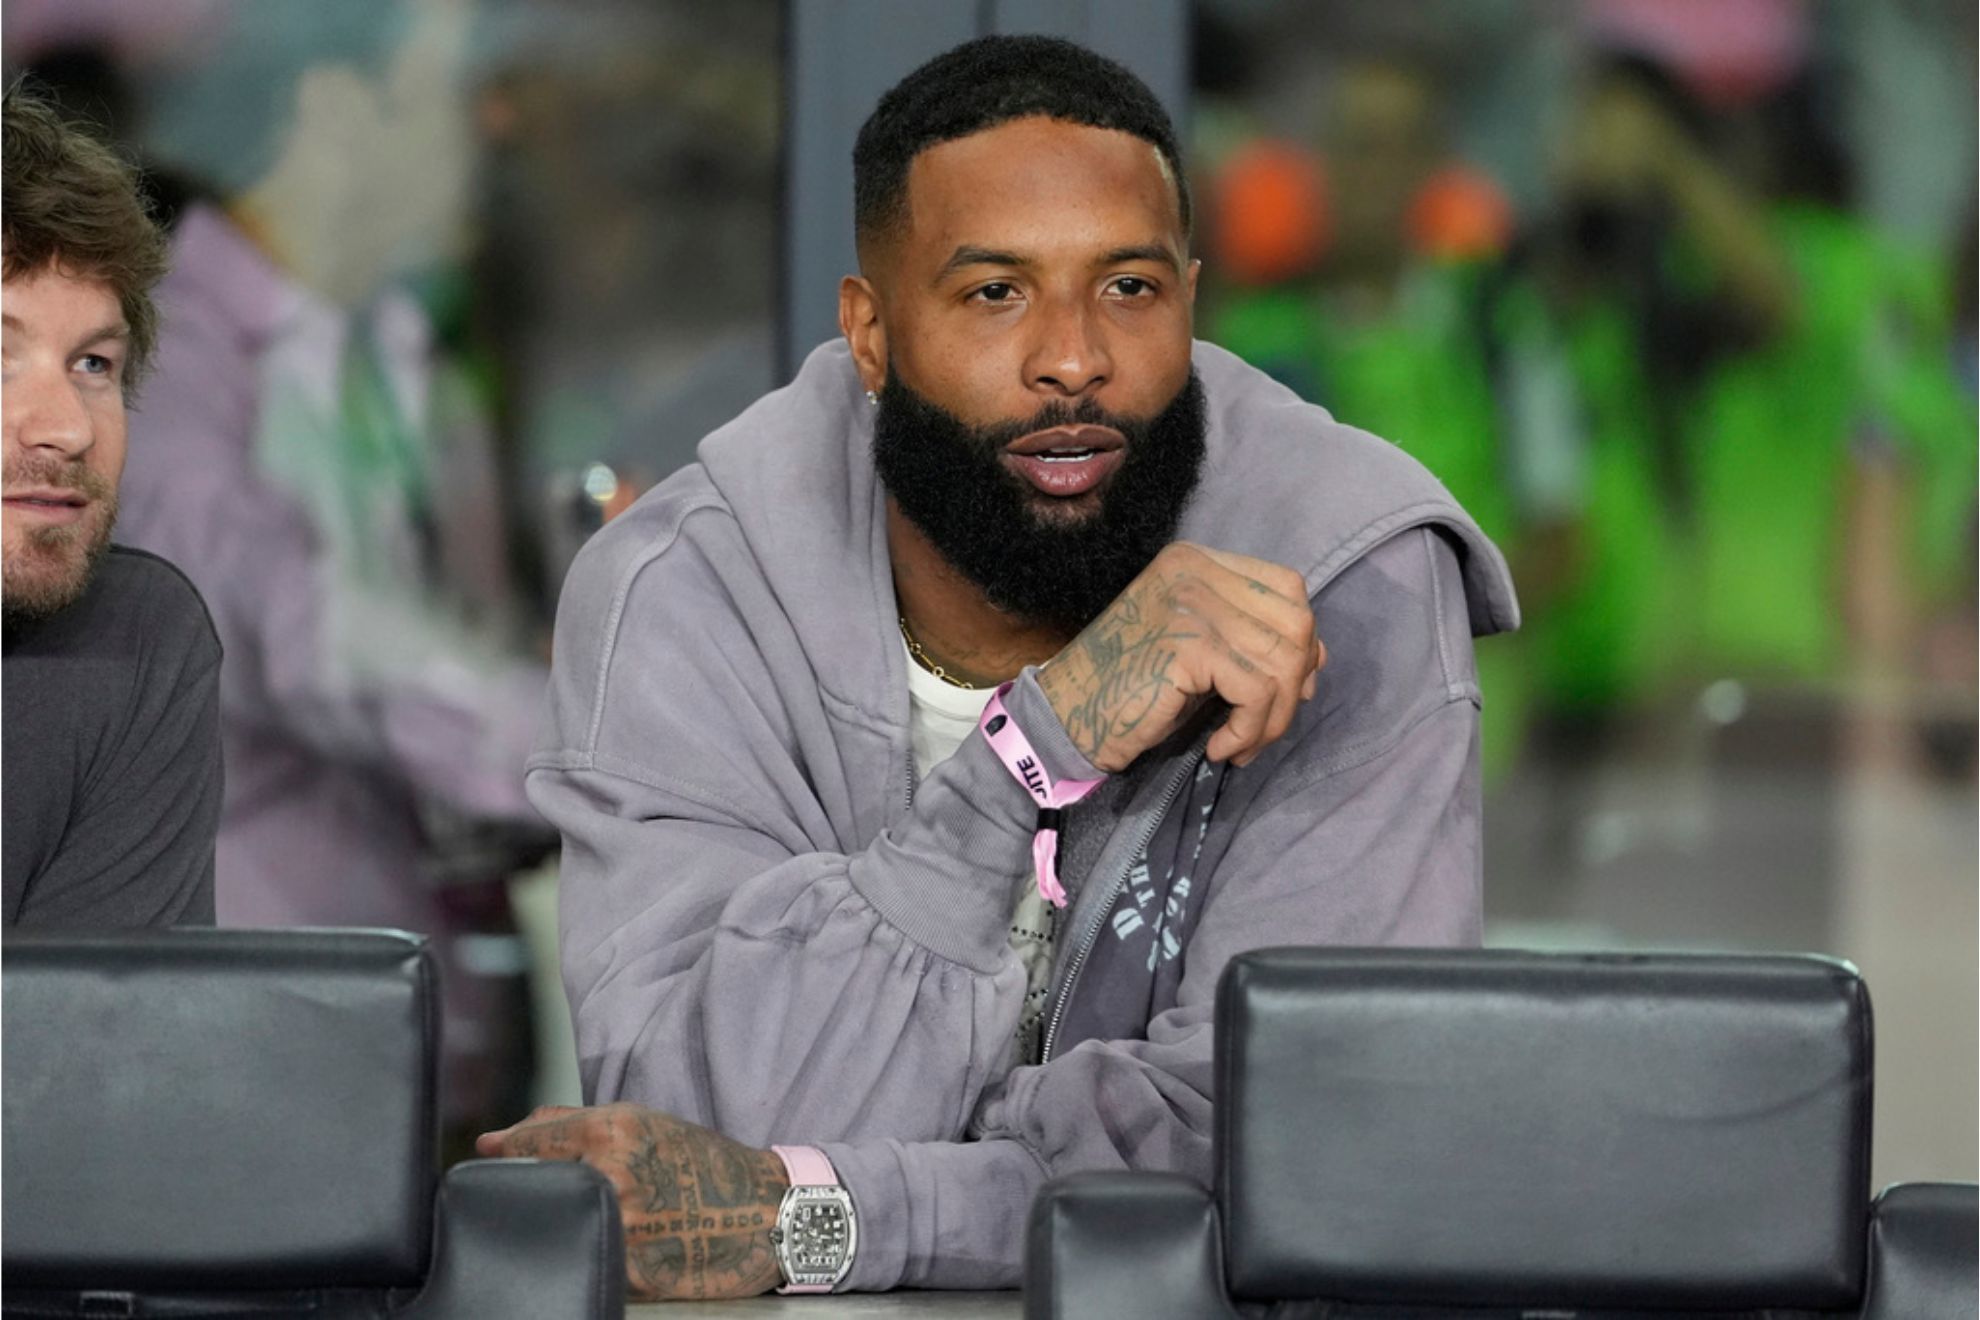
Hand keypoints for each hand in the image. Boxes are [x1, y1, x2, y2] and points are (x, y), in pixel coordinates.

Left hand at [477, 1103, 788, 1300]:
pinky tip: (616, 1243)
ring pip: (556, 1227)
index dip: (503, 1150)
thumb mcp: (645, 1123)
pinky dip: (590, 1251)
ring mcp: (619, 1228)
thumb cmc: (704, 1164)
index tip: (488, 1153)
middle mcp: (610, 1177)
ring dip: (560, 1222)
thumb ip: (573, 1123)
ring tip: (593, 1216)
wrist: (765, 1212)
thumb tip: (503, 1137)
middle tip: (545, 1190)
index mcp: (612, 1132)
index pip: (528, 1143)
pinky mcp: (629, 1273)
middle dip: (532, 1188)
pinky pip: (587, 1259)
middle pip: (534, 1187)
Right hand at [1038, 542, 1324, 771]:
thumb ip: (1248, 640)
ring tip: (1240, 746)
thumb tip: (1318, 659)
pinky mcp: (1188, 644)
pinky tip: (1219, 748)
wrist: (1064, 717)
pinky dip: (1249, 731)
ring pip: (1282, 662)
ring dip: (1272, 720)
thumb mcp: (1196, 652)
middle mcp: (1194, 570)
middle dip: (1294, 687)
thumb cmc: (1126, 689)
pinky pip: (1256, 692)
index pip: (1287, 587)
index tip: (1285, 691)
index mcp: (1196, 561)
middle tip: (1262, 729)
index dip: (1300, 642)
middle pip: (1295, 623)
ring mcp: (1190, 603)